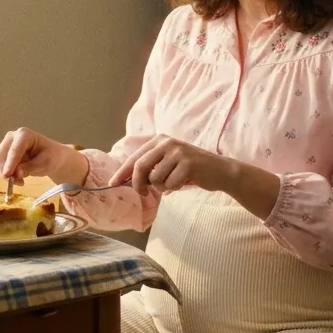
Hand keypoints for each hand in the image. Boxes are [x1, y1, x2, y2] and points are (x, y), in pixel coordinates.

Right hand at [0, 127, 70, 184]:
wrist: (52, 157)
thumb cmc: (51, 157)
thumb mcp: (45, 164)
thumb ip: (30, 168)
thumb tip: (16, 173)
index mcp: (25, 134)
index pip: (15, 149)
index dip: (10, 163)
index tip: (7, 175)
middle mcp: (12, 137)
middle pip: (1, 155)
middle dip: (6, 170)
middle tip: (15, 182)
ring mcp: (7, 145)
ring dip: (6, 174)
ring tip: (20, 181)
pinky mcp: (4, 154)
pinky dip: (6, 175)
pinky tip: (18, 179)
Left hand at [110, 134, 231, 196]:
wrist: (219, 171)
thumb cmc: (190, 170)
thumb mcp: (168, 163)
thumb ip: (150, 168)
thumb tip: (127, 181)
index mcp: (159, 140)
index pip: (135, 158)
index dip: (122, 172)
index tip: (112, 184)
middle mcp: (167, 142)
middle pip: (140, 167)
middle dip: (138, 184)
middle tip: (142, 193)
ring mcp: (178, 152)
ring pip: (156, 179)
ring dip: (162, 187)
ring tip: (174, 181)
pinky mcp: (188, 164)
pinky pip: (170, 184)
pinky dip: (175, 188)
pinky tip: (185, 181)